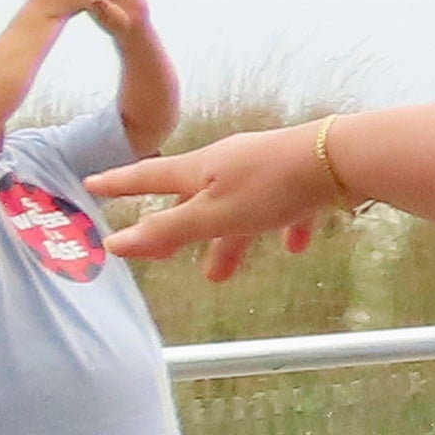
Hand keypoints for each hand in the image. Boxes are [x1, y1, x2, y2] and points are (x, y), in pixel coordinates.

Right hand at [93, 125, 334, 279]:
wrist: (342, 158)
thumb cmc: (273, 186)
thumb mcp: (215, 215)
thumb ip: (168, 230)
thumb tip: (114, 243)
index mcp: (201, 169)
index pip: (149, 177)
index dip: (120, 183)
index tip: (92, 183)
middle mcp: (230, 164)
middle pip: (195, 200)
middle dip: (178, 228)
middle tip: (163, 255)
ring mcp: (267, 168)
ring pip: (238, 210)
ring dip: (228, 241)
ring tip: (219, 276)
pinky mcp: (302, 177)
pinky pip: (287, 206)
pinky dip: (285, 227)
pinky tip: (296, 247)